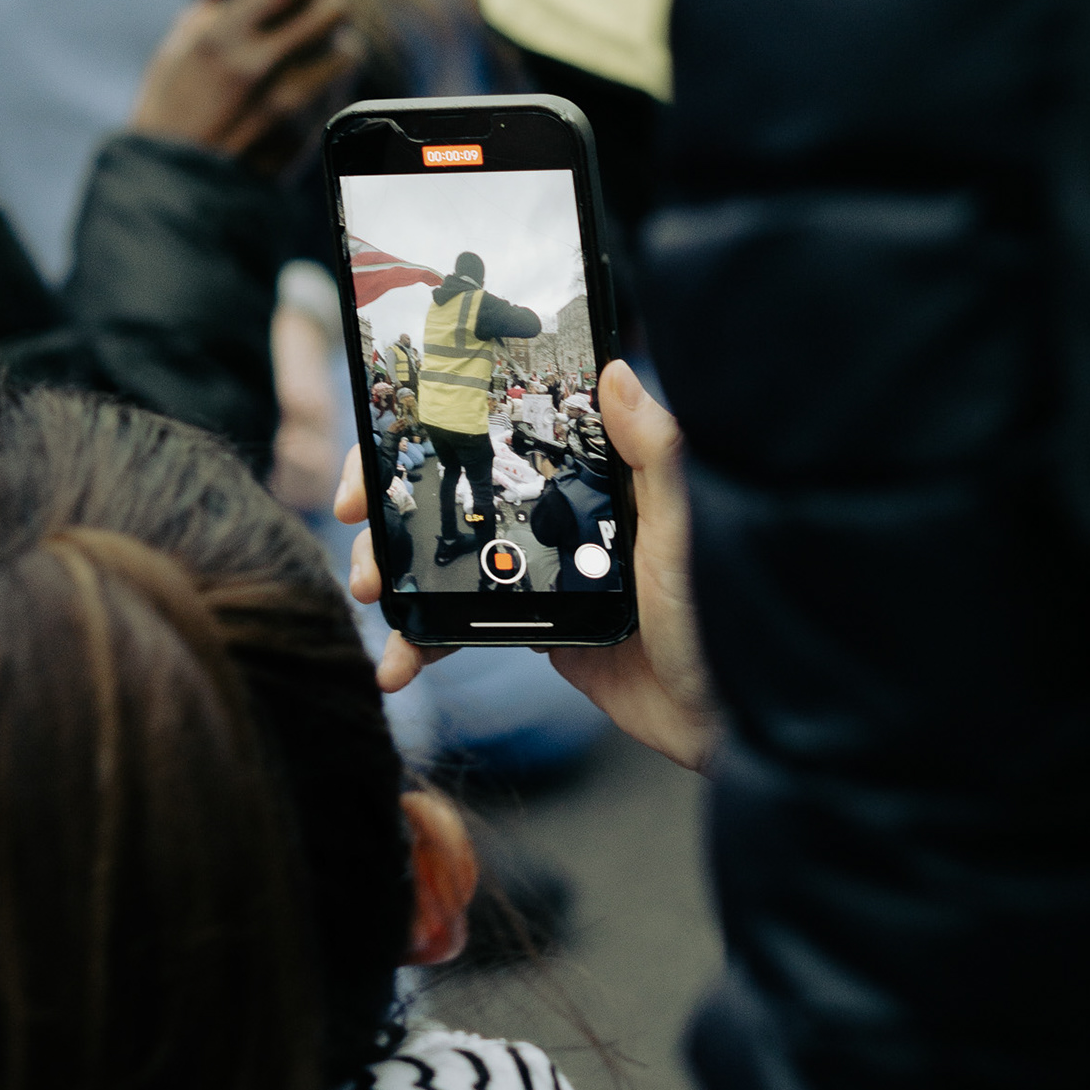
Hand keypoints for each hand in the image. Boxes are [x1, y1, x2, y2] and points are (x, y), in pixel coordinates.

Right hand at [128, 0, 359, 161]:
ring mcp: (290, 105)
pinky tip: (310, 84)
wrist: (173, 193)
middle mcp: (264, 66)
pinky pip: (339, 91)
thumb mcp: (175, 54)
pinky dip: (331, 80)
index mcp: (227, 35)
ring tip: (319, 48)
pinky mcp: (306, 136)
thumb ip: (214, 18)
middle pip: (337, 8)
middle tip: (322, 4)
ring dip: (338, 42)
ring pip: (349, 50)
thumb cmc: (168, 120)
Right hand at [333, 359, 719, 770]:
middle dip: (391, 511)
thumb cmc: (727, 615)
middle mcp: (560, 518)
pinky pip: (464, 628)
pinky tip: (397, 663)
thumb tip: (616, 369)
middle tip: (357, 529)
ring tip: (368, 597)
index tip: (380, 446)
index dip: (429, 436)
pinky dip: (424, 643)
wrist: (733, 720)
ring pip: (447, 562)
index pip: (497, 437)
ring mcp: (543, 576)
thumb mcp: (685, 527)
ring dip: (396, 578)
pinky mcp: (536, 632)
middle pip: (454, 496)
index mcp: (590, 481)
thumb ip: (653, 452)